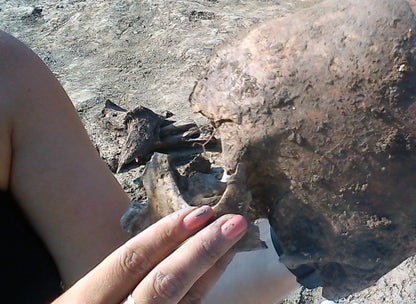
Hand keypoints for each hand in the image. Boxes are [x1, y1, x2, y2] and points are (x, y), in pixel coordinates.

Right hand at [52, 206, 247, 303]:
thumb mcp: (91, 295)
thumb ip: (123, 274)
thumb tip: (171, 236)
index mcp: (90, 298)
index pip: (131, 260)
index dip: (167, 234)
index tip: (201, 212)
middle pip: (164, 282)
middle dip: (202, 250)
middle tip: (234, 222)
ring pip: (183, 302)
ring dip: (210, 271)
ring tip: (232, 244)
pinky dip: (202, 292)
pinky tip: (216, 273)